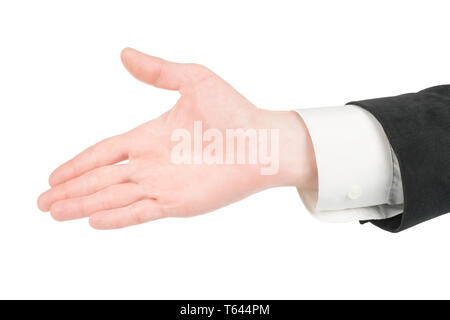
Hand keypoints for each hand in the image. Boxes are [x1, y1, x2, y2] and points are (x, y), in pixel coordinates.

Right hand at [37, 48, 316, 228]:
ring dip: (83, 205)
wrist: (263, 140)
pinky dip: (116, 217)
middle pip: (100, 179)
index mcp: (150, 137)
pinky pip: (140, 212)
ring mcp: (163, 184)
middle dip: (70, 191)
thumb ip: (157, 71)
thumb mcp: (193, 80)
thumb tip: (122, 53)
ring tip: (55, 213)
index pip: (104, 152)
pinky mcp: (178, 202)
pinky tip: (92, 222)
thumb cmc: (234, 110)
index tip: (53, 175)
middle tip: (41, 203)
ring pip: (113, 197)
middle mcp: (152, 164)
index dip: (77, 164)